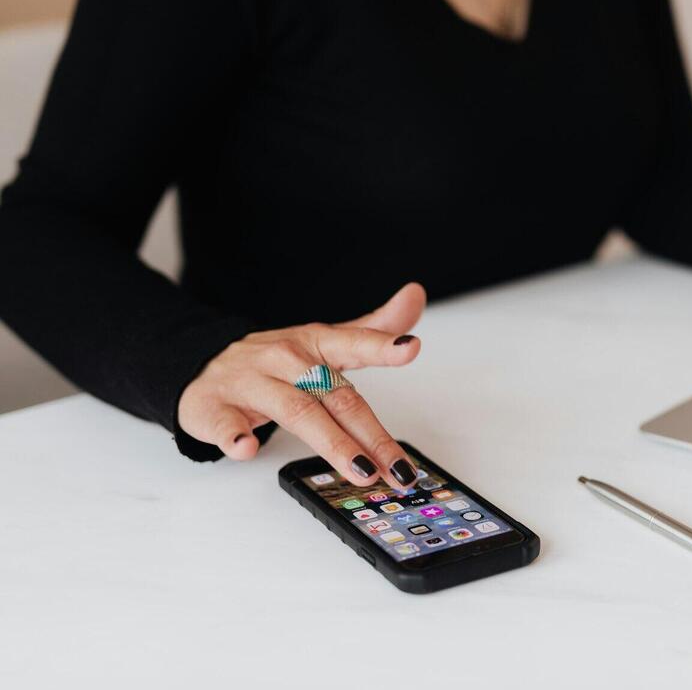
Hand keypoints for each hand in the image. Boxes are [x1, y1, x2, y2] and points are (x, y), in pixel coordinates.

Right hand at [178, 283, 426, 488]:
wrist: (201, 364)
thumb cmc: (274, 362)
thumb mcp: (324, 341)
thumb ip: (373, 329)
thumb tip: (415, 296)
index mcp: (314, 343)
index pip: (353, 343)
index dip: (382, 346)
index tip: (410, 348)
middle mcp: (285, 360)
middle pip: (335, 397)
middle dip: (371, 435)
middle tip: (399, 468)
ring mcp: (250, 383)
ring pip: (296, 411)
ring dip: (331, 443)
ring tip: (361, 470)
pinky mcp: (214, 408)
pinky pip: (225, 423)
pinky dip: (235, 436)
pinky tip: (246, 448)